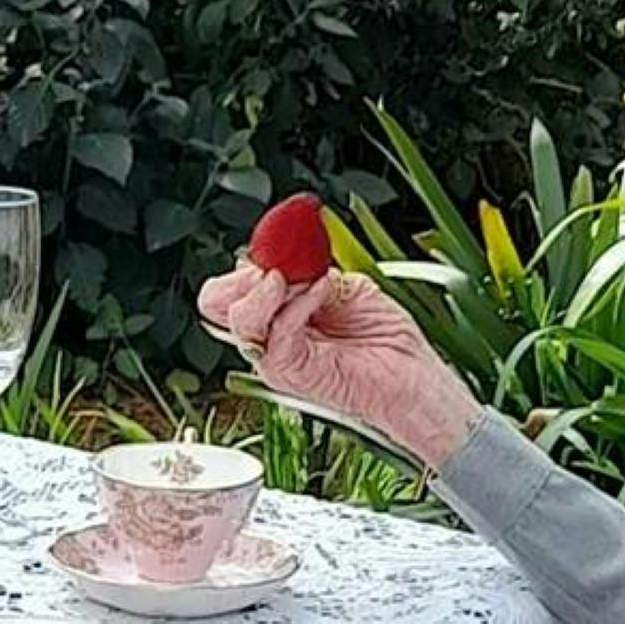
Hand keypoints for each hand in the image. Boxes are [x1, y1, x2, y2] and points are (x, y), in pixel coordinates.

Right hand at [198, 262, 481, 467]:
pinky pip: (277, 333)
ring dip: (273, 288)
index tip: (273, 248)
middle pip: (214, 303)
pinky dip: (299, 304)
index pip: (226, 289)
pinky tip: (323, 291)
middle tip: (280, 268)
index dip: (242, 265)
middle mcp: (267, 337)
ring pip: (239, 318)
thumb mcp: (342, 286)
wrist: (410, 375)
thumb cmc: (384, 338)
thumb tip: (282, 254)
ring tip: (309, 281)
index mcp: (274, 314)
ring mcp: (274, 357)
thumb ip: (307, 271)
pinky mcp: (290, 373)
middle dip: (245, 277)